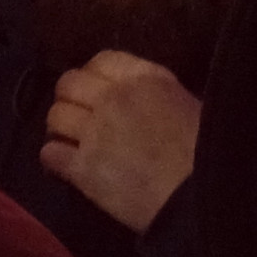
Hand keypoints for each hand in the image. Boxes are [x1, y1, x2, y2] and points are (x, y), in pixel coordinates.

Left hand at [41, 50, 203, 232]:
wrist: (197, 196)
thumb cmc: (206, 151)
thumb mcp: (187, 104)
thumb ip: (158, 94)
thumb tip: (144, 99)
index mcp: (144, 77)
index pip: (102, 60)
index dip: (94, 74)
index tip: (97, 89)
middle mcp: (112, 97)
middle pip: (69, 83)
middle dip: (70, 97)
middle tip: (79, 115)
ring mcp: (93, 132)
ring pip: (55, 116)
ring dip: (60, 127)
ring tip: (70, 139)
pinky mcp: (81, 168)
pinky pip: (50, 153)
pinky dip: (53, 157)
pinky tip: (64, 164)